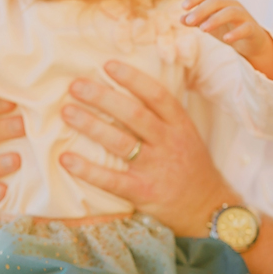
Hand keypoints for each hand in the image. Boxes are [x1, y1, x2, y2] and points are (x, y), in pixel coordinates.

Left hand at [58, 60, 236, 236]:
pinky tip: (66, 158)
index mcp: (180, 126)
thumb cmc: (191, 167)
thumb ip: (163, 117)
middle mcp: (169, 143)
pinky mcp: (143, 191)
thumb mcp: (186, 136)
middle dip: (103, 98)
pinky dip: (87, 170)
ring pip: (120, 142)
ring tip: (67, 112)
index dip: (132, 79)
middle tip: (76, 86)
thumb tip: (128, 91)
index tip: (107, 65)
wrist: (206, 207)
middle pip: (134, 115)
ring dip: (91, 125)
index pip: (157, 96)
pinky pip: (111, 179)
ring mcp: (156, 168)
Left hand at [181, 0, 272, 81]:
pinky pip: (245, 28)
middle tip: (189, 21)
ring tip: (202, 30)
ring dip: (215, 19)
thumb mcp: (209, 25)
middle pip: (217, 1)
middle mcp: (232, 4)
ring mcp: (243, 15)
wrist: (251, 42)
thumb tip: (181, 19)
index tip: (183, 7)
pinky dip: (236, 33)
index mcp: (221, 1)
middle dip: (202, 10)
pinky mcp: (252, 28)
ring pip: (230, 12)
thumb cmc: (227, 29)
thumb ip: (195, 21)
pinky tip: (226, 39)